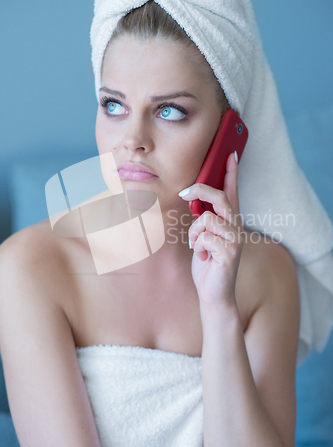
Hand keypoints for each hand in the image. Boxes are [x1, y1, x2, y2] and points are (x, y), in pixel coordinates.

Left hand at [179, 152, 244, 308]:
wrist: (213, 293)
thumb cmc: (208, 262)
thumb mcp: (204, 236)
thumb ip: (204, 218)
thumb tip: (193, 197)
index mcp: (230, 222)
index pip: (232, 192)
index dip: (231, 172)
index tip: (230, 154)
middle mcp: (236, 227)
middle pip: (219, 197)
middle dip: (200, 191)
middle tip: (184, 193)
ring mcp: (235, 239)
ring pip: (206, 219)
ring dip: (194, 233)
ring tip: (199, 247)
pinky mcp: (229, 252)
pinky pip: (203, 236)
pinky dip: (197, 246)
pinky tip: (204, 257)